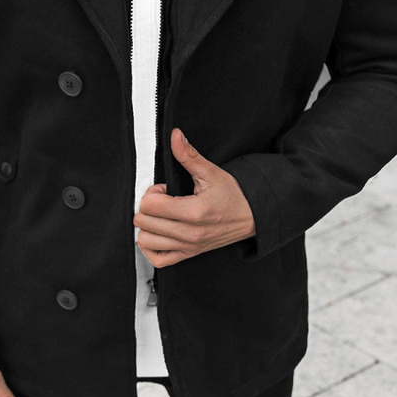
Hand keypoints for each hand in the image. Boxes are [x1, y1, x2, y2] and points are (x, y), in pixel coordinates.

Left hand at [133, 128, 255, 268]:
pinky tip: (157, 233)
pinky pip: (158, 259)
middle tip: (161, 200)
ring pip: (145, 241)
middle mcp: (189, 233)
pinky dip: (151, 247)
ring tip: (160, 216)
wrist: (252, 217)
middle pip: (144, 222)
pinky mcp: (188, 254)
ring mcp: (188, 246)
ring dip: (147, 226)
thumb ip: (189, 155)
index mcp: (194, 212)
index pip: (150, 205)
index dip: (152, 192)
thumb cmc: (234, 196)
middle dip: (147, 207)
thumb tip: (175, 137)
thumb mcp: (212, 172)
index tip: (163, 189)